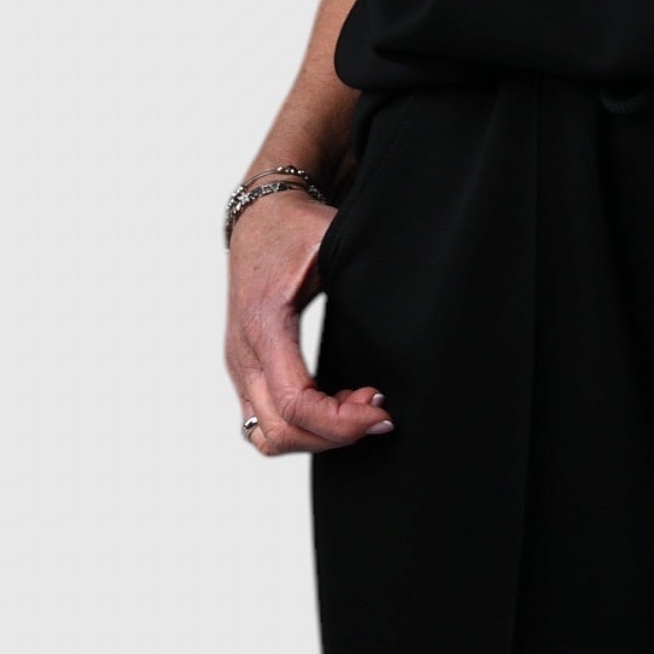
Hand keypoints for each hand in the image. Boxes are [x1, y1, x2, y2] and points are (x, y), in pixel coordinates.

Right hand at [224, 190, 393, 455]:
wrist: (261, 217)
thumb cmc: (297, 228)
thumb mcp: (333, 242)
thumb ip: (362, 275)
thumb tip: (412, 304)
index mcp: (264, 325)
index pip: (295, 402)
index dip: (341, 422)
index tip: (382, 411)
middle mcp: (243, 354)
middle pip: (280, 432)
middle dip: (335, 434)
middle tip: (378, 410)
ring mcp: (240, 366)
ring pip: (268, 436)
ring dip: (317, 435)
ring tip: (359, 408)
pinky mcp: (247, 370)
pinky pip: (265, 422)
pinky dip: (302, 428)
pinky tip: (339, 404)